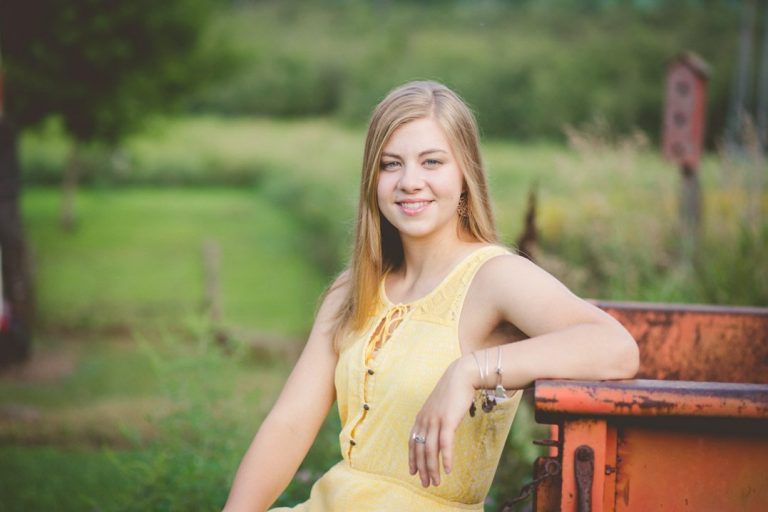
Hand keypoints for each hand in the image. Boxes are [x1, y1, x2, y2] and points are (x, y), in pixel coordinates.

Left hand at [408, 355, 476, 487]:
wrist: (461, 375)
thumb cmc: (452, 391)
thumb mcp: (439, 407)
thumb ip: (435, 419)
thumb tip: (437, 432)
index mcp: (421, 416)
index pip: (413, 441)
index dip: (412, 458)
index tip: (413, 471)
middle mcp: (425, 419)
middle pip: (420, 449)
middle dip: (422, 468)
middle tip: (425, 483)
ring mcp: (435, 420)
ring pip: (431, 450)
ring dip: (432, 468)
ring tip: (436, 482)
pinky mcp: (448, 420)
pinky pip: (445, 443)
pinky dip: (446, 458)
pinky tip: (448, 469)